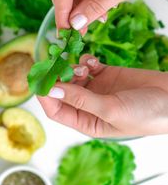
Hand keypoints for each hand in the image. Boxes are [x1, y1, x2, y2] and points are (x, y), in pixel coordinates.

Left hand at [38, 55, 167, 137]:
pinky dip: (86, 61)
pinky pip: (88, 66)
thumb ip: (80, 100)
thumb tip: (52, 91)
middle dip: (57, 78)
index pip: (57, 110)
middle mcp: (89, 106)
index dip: (45, 96)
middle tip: (54, 63)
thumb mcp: (110, 109)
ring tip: (83, 67)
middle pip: (63, 92)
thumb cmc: (145, 114)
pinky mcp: (107, 74)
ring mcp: (97, 89)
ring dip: (72, 69)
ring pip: (73, 77)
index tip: (39, 79)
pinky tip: (93, 61)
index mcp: (87, 122)